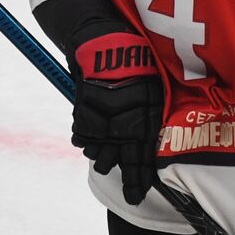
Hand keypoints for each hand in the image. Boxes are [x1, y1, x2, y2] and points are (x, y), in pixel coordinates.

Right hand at [70, 29, 164, 205]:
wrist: (106, 39)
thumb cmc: (136, 61)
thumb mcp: (152, 87)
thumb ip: (151, 115)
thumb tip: (149, 144)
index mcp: (147, 111)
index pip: (143, 153)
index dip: (140, 177)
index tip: (138, 195)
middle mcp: (126, 115)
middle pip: (121, 158)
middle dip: (124, 175)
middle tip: (129, 191)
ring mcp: (103, 113)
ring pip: (100, 150)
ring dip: (103, 155)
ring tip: (106, 158)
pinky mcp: (83, 107)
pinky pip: (82, 136)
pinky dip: (85, 139)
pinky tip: (90, 140)